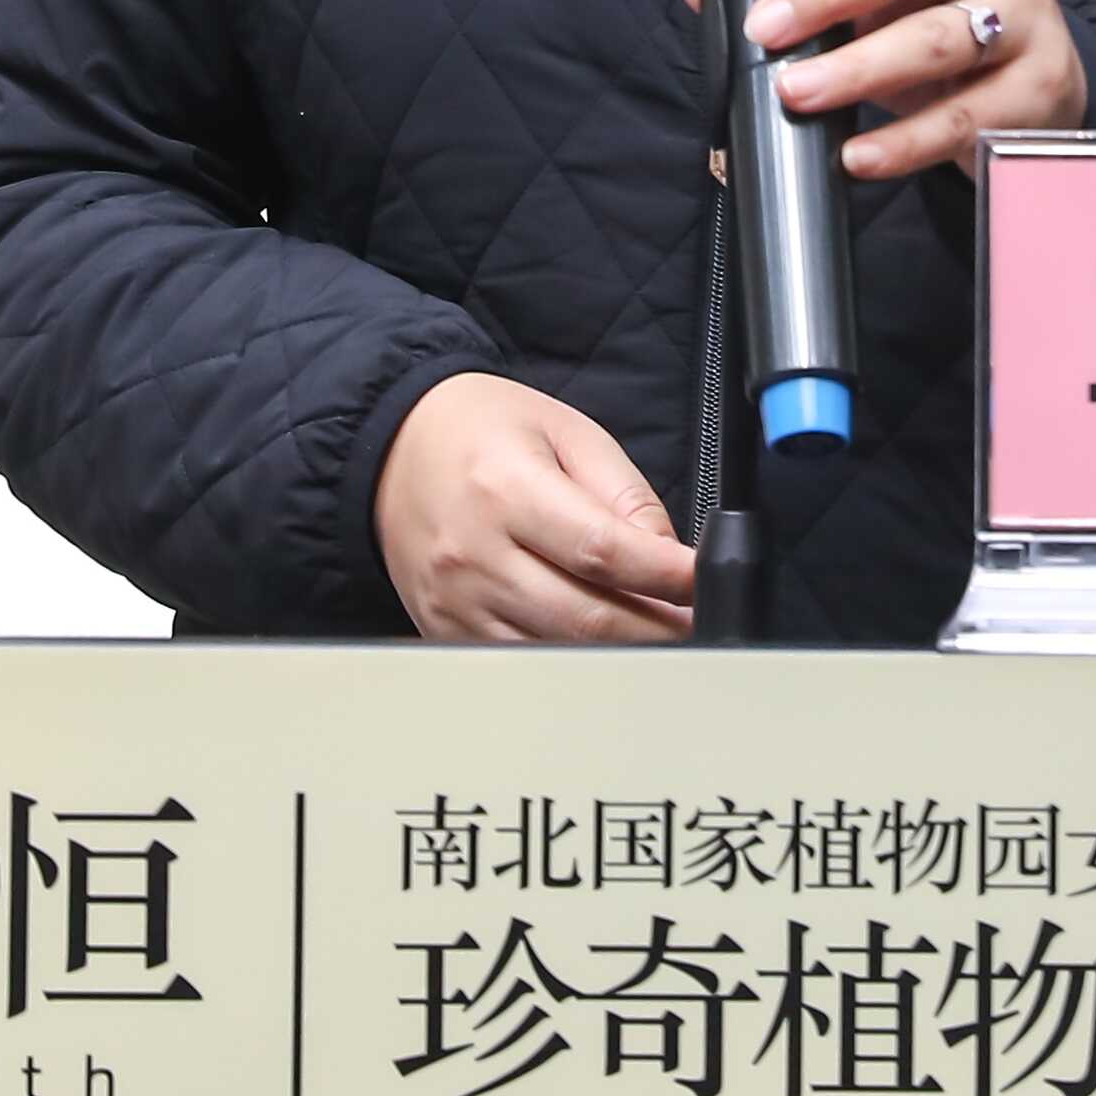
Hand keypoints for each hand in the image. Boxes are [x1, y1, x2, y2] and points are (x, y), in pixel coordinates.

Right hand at [374, 370, 696, 643]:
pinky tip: (597, 641)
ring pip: (557, 653)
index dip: (666, 576)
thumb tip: (668, 558)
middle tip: (694, 622)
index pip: (602, 551)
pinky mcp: (444, 631)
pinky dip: (569, 660)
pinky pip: (521, 665)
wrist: (393, 449)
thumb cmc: (482, 431)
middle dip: (656, 628)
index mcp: (506, 489)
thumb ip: (625, 494)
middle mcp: (475, 554)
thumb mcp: (566, 432)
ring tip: (655, 632)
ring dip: (619, 652)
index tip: (702, 582)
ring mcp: (455, 602)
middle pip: (585, 618)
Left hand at [681, 0, 1093, 180]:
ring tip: (797, 93)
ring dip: (858, 69)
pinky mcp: (1037, 91)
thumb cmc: (942, 18)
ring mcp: (1022, 20)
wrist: (1045, 84)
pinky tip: (856, 157)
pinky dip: (904, 142)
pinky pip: (964, 119)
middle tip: (767, 28)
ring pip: (937, 38)